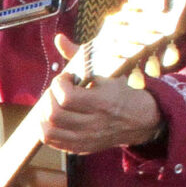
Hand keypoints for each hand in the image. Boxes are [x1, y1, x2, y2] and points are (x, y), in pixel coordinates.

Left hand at [43, 32, 163, 154]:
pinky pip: (53, 142)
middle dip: (49, 98)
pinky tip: (52, 118)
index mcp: (102, 102)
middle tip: (57, 91)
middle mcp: (94, 123)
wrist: (142, 119)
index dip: (59, 83)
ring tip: (52, 104)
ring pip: (49, 131)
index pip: (67, 97)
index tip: (66, 78)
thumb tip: (58, 39)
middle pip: (54, 114)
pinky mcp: (81, 148)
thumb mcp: (107, 71)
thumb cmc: (121, 92)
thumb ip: (80, 55)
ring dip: (43, 114)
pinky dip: (46, 129)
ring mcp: (87, 138)